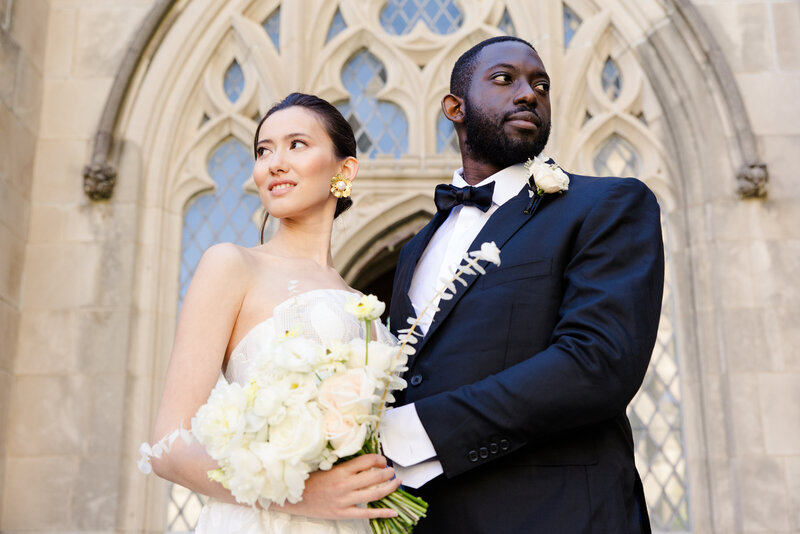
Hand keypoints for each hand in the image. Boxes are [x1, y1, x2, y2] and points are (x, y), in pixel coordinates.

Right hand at [274, 454, 400, 519]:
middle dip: (388, 473)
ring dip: (389, 488)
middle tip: (392, 471)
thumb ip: (345, 465)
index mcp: (341, 470)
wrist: (295, 498)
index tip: (383, 460)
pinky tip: (392, 511)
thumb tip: (365, 461)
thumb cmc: (310, 480)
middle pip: (375, 477)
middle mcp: (345, 485)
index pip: (367, 461)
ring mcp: (345, 500)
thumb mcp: (327, 467)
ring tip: (396, 483)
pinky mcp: (344, 513)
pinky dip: (382, 513)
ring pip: (374, 494)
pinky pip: (366, 513)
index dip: (379, 459)